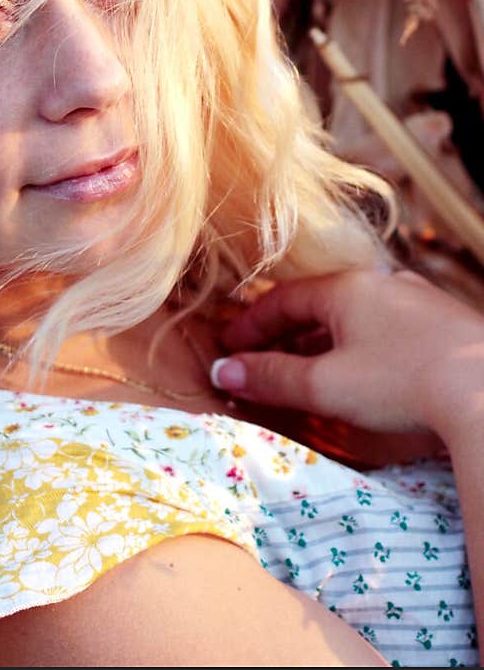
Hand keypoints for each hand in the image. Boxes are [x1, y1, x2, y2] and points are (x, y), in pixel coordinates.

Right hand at [211, 267, 483, 443]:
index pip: (283, 298)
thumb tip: (224, 371)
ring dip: (324, 342)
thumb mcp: (326, 385)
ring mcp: (419, 302)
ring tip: (307, 372)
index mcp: (348, 288)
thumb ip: (273, 378)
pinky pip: (387, 329)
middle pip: (320, 305)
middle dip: (285, 335)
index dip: (251, 324)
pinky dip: (360, 348)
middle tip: (260, 361)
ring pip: (357, 317)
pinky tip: (363, 375)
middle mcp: (383, 284)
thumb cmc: (401, 383)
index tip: (229, 348)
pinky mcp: (445, 326)